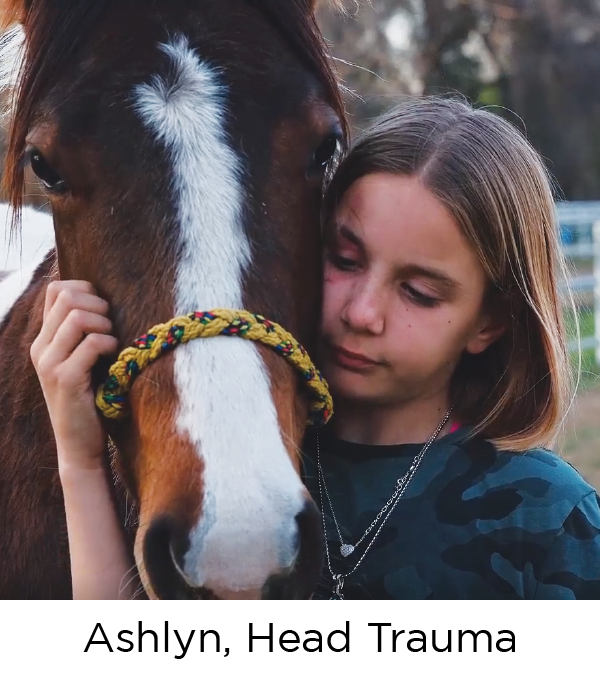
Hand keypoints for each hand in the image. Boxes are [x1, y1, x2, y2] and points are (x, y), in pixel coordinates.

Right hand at [30, 280, 118, 470]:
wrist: (80, 445)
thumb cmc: (92, 399)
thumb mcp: (84, 361)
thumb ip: (85, 333)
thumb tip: (107, 299)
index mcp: (44, 339)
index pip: (56, 289)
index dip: (86, 290)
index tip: (104, 311)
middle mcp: (41, 348)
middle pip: (67, 297)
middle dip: (98, 305)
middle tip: (111, 328)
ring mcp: (49, 364)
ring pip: (77, 317)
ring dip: (105, 325)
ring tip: (112, 344)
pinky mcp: (65, 380)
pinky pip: (90, 344)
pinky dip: (109, 345)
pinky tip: (113, 358)